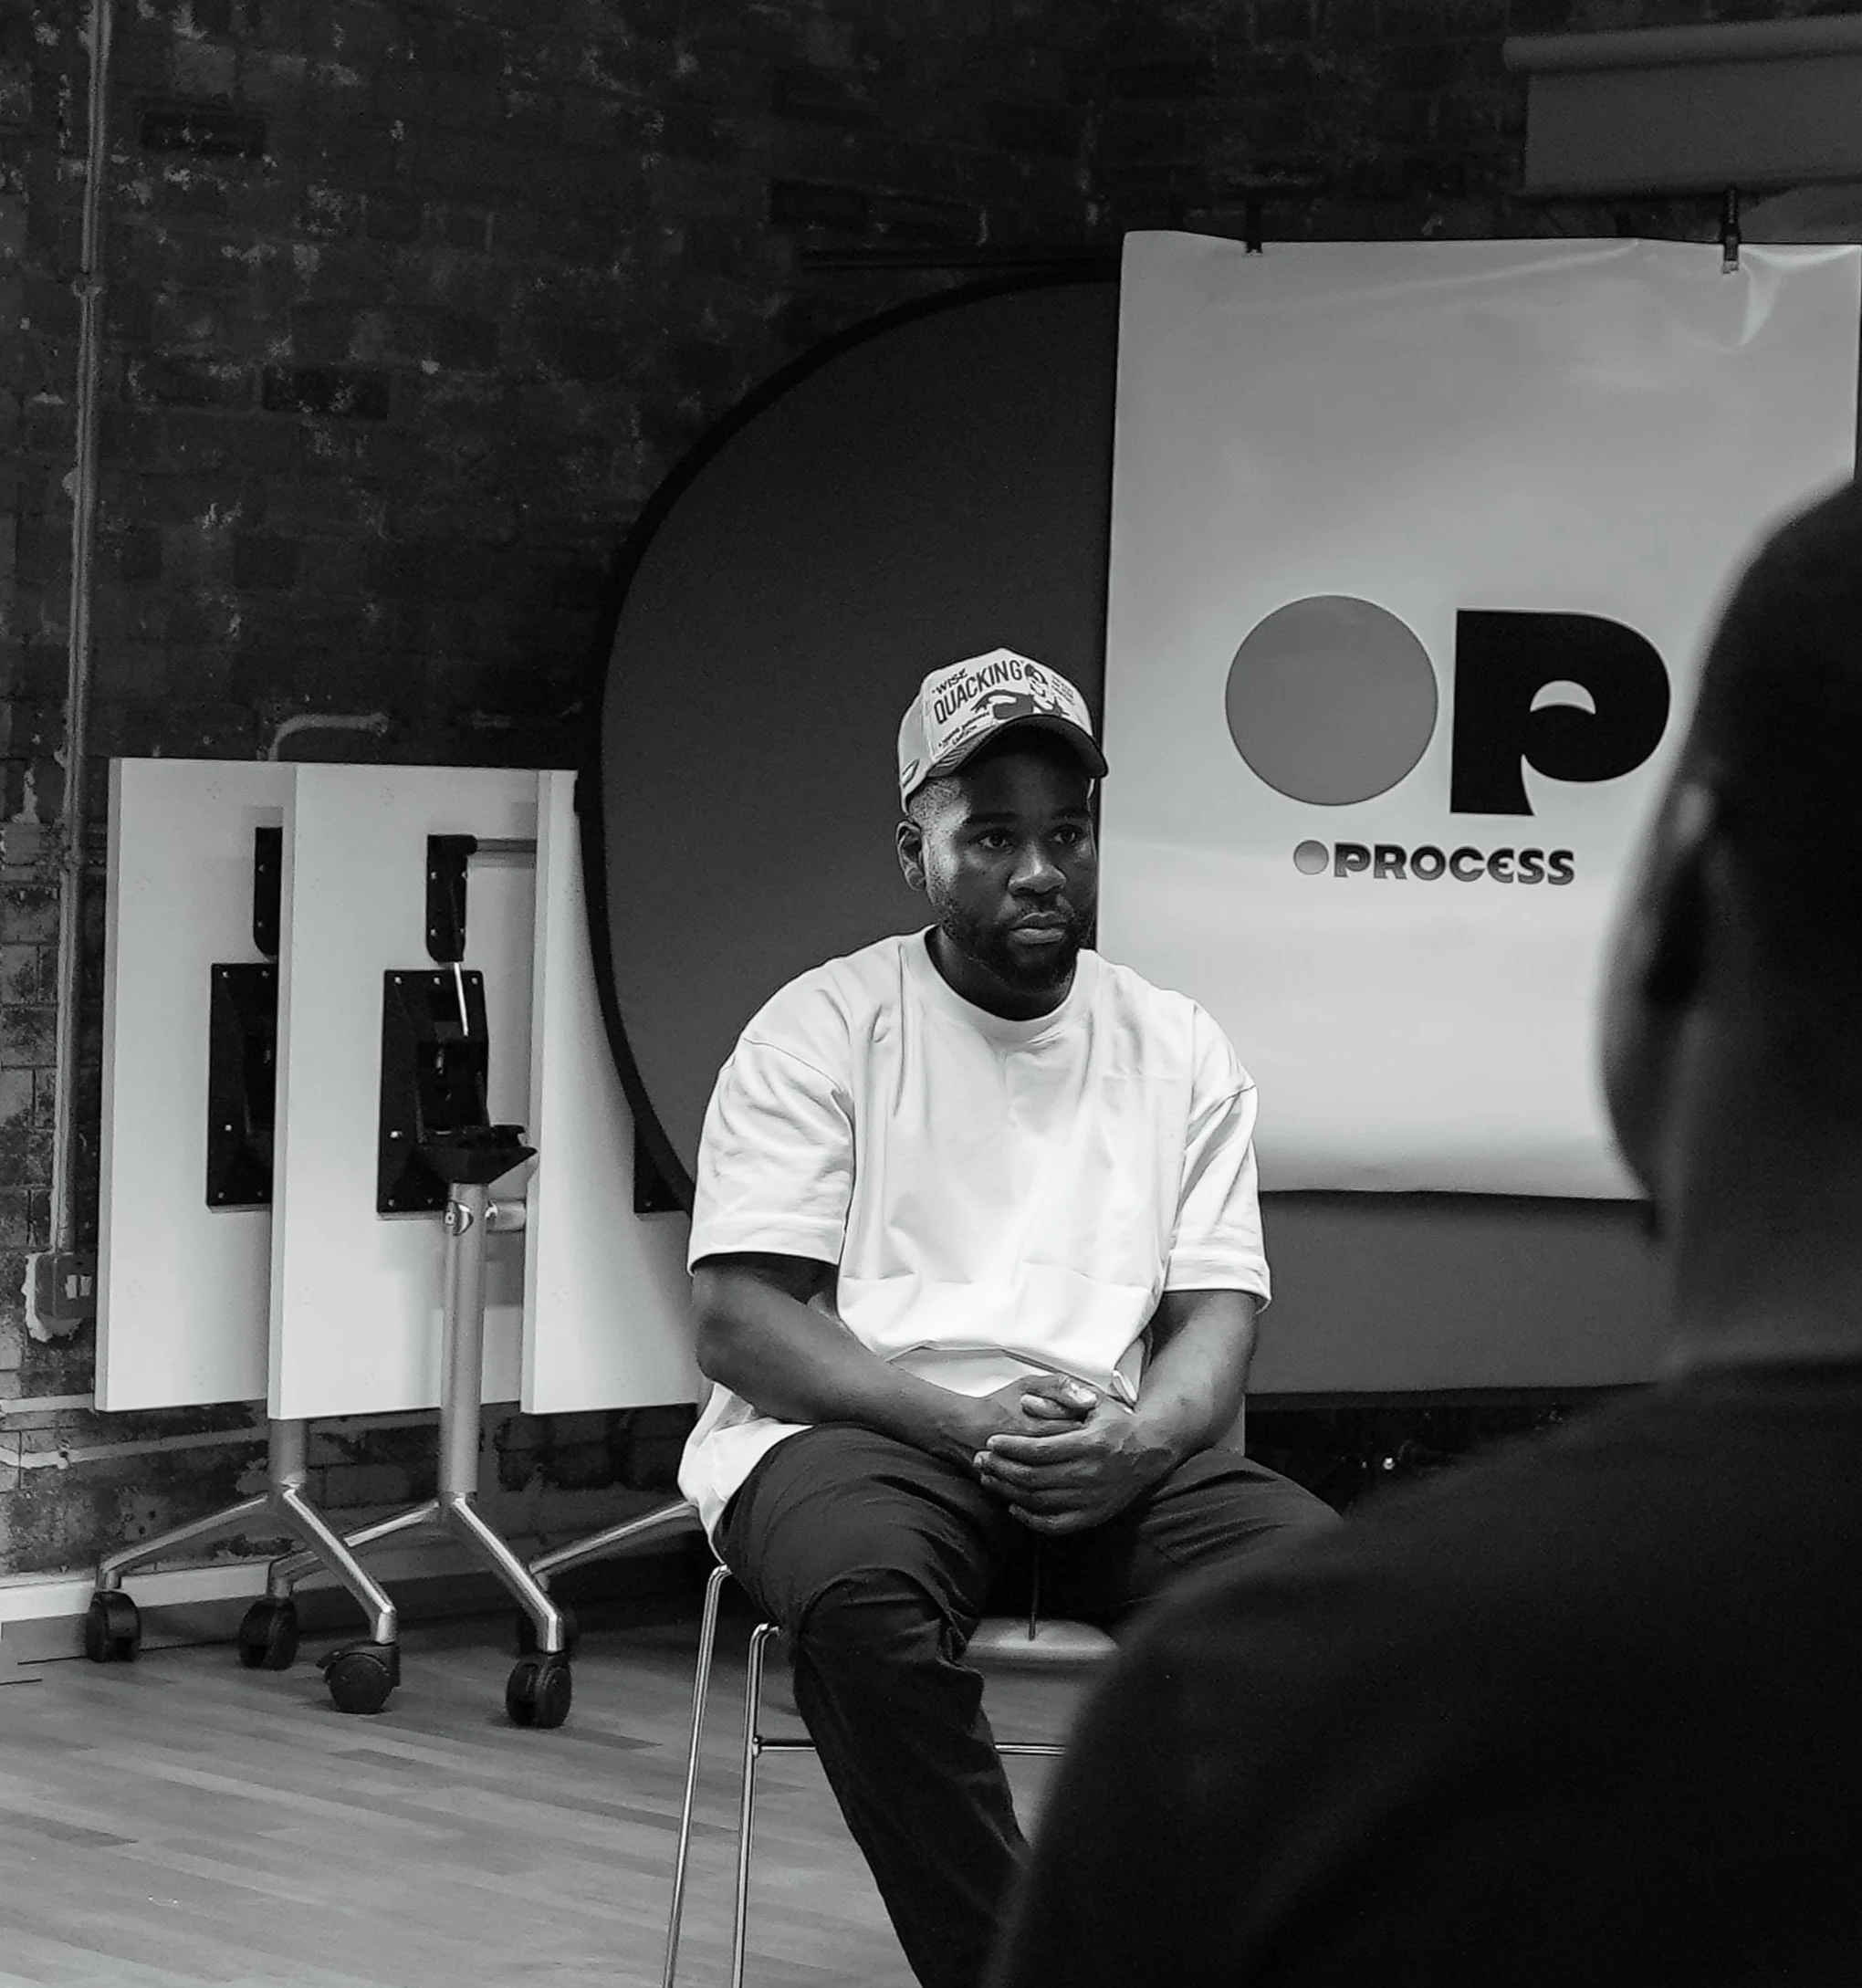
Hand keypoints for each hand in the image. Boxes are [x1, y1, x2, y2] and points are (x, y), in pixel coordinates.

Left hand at [974, 1398, 1173, 1535]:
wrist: (1150, 1452)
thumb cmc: (1118, 1423)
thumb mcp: (1094, 1402)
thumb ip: (1060, 1399)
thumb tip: (1026, 1402)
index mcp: (1090, 1444)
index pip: (1040, 1449)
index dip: (1011, 1447)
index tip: (992, 1442)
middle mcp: (1091, 1474)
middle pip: (1034, 1477)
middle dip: (1002, 1469)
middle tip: (981, 1460)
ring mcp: (1092, 1499)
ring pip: (1040, 1501)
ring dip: (1009, 1491)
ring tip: (989, 1479)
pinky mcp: (1093, 1516)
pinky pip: (1055, 1524)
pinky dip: (1031, 1519)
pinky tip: (1014, 1506)